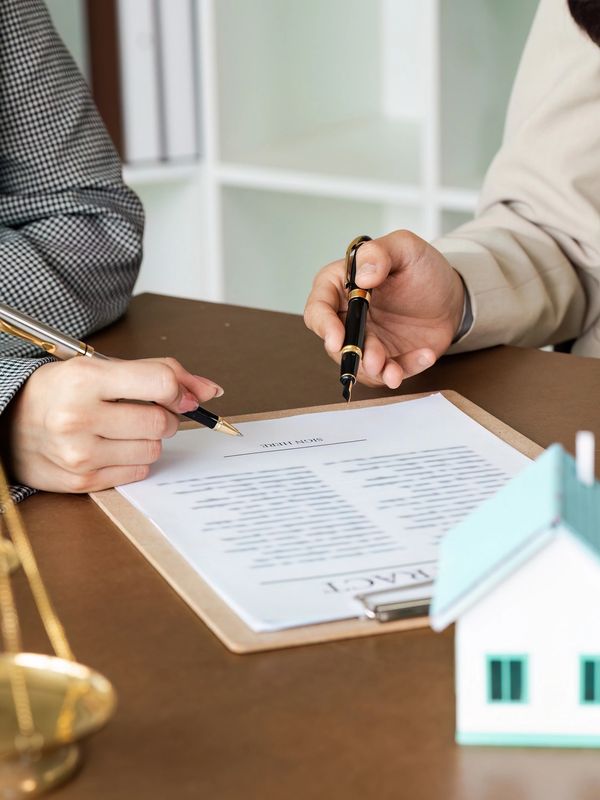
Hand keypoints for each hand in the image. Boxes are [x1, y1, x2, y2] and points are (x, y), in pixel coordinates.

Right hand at [5, 356, 223, 492]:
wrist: (8, 423)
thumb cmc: (60, 391)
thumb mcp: (100, 367)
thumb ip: (158, 372)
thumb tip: (209, 390)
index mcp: (84, 379)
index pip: (161, 384)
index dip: (180, 390)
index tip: (179, 395)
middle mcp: (78, 418)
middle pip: (162, 421)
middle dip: (164, 415)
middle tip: (142, 410)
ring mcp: (79, 454)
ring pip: (154, 450)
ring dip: (149, 439)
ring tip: (122, 428)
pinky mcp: (81, 481)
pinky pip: (138, 472)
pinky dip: (134, 459)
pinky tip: (111, 447)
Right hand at [304, 230, 464, 388]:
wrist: (452, 296)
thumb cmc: (424, 269)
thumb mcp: (405, 248)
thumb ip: (379, 253)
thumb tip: (363, 277)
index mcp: (341, 286)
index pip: (318, 308)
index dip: (324, 325)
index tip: (337, 339)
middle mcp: (348, 317)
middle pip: (335, 344)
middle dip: (353, 355)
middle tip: (373, 360)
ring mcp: (366, 341)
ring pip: (359, 365)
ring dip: (375, 370)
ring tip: (395, 371)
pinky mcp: (385, 359)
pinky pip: (387, 372)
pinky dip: (403, 370)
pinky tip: (424, 355)